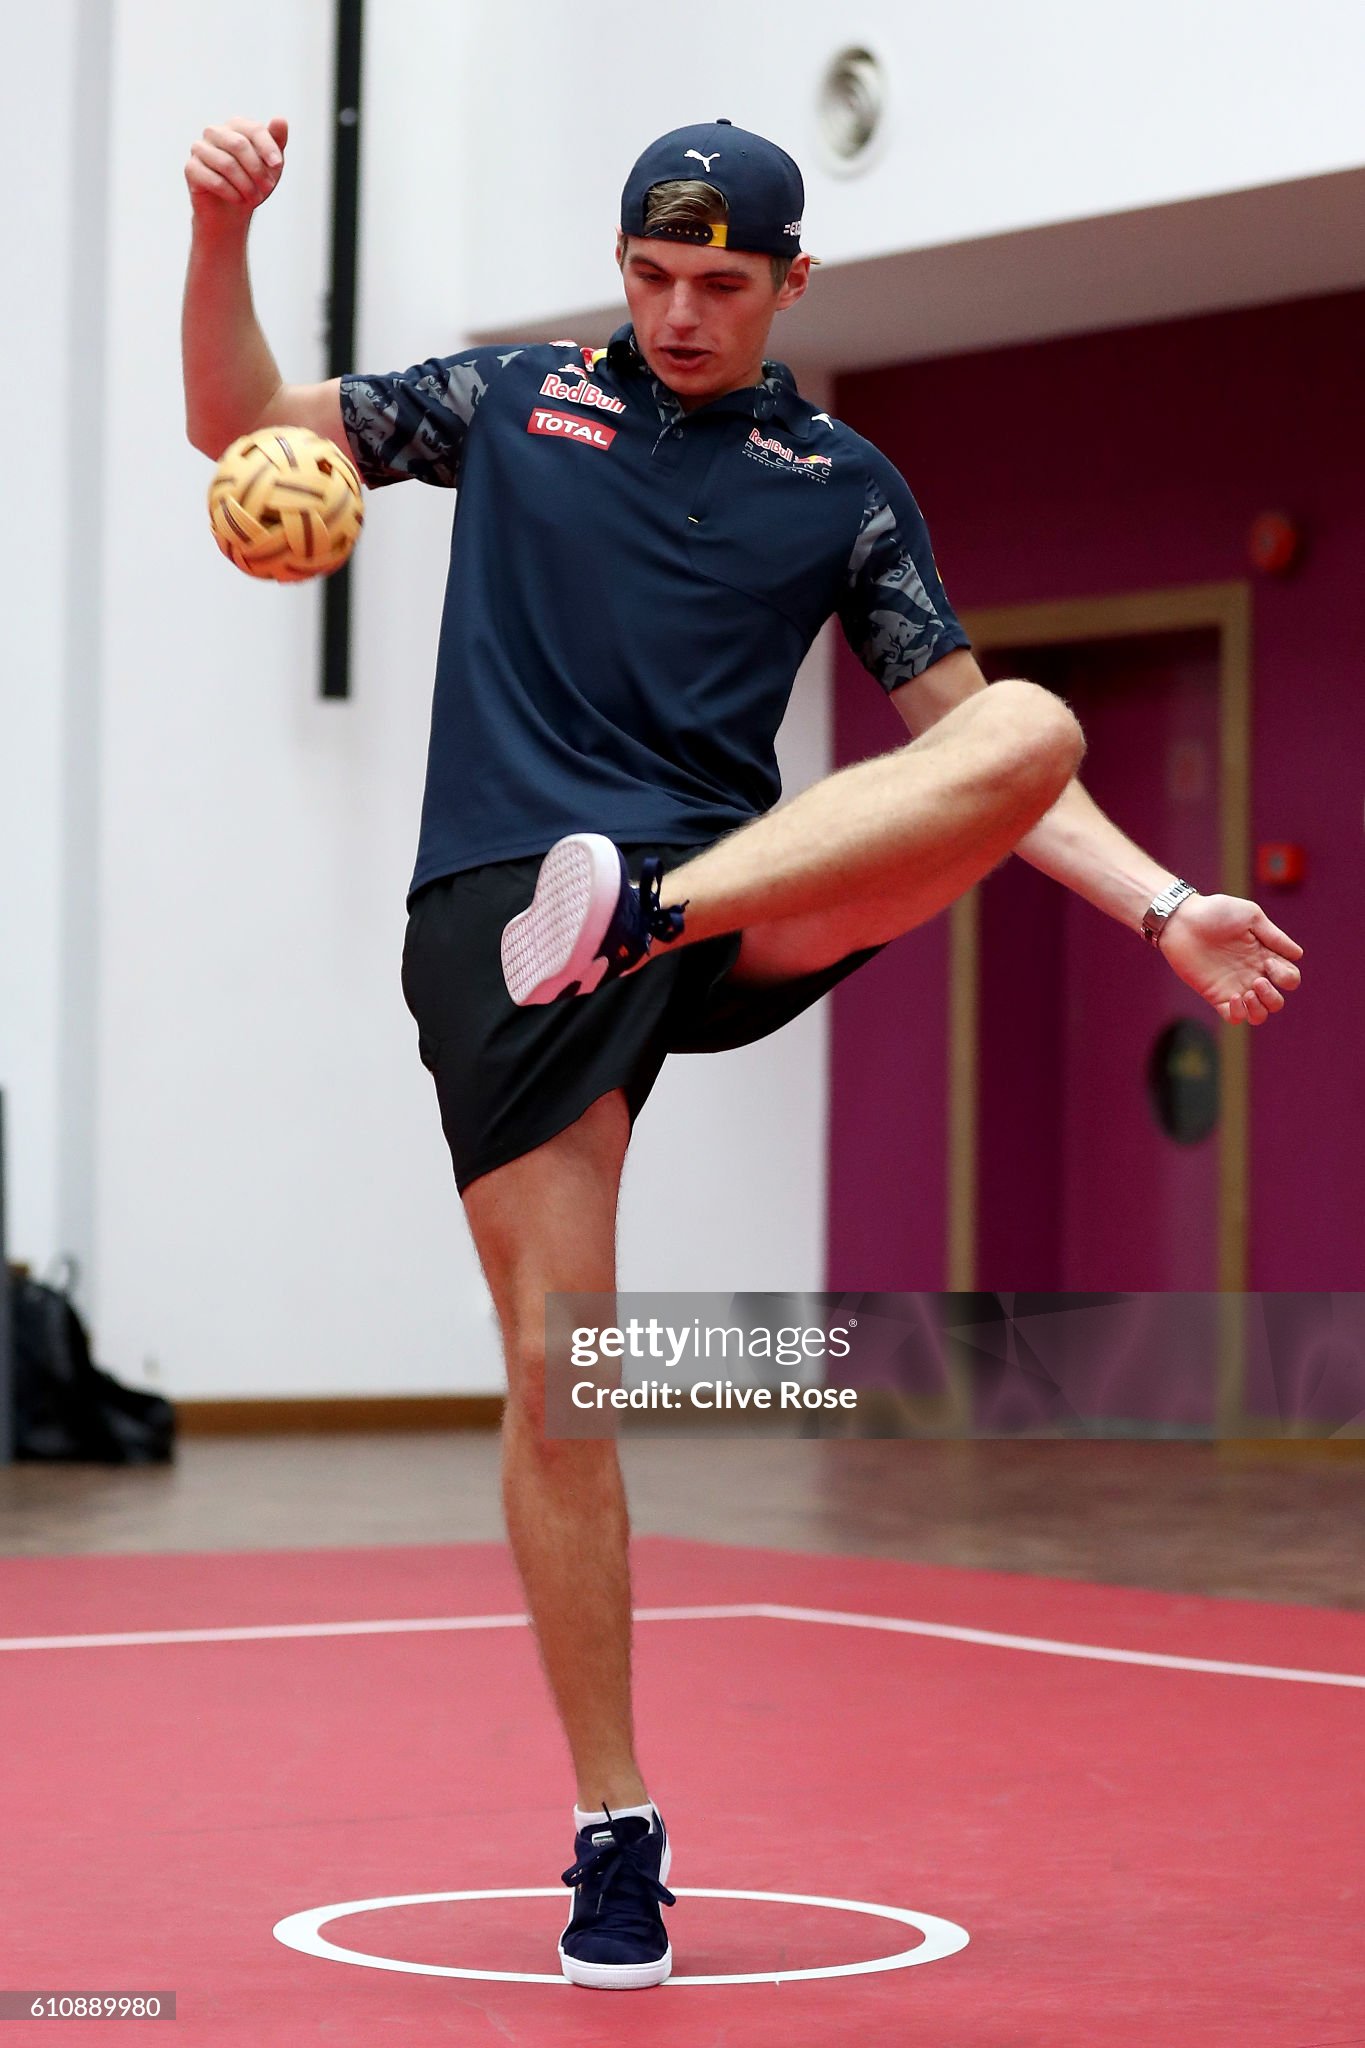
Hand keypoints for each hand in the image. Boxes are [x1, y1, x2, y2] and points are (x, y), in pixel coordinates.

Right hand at [185, 116, 287, 222]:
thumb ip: (277, 140)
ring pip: (227, 164)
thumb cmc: (253, 182)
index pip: (253, 129)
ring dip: (246, 185)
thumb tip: (280, 119)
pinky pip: (214, 180)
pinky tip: (239, 200)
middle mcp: (214, 132)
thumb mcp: (271, 164)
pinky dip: (231, 193)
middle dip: (257, 170)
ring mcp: (200, 149)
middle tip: (268, 188)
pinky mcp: (191, 168)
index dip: (267, 147)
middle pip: (239, 145)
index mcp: (235, 126)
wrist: (232, 211)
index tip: (277, 165)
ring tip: (255, 198)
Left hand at [1157, 891, 1302, 1024]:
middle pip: (1276, 1002)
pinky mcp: (1215, 995)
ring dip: (1260, 1009)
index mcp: (1264, 956)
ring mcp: (1234, 986)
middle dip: (1273, 997)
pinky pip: (1234, 1018)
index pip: (1288, 979)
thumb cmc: (1216, 912)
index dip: (1286, 977)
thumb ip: (1274, 936)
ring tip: (1248, 992)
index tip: (1268, 962)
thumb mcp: (1251, 917)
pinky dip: (1240, 1013)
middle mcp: (1252, 974)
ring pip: (1259, 1015)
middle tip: (1257, 980)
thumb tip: (1298, 955)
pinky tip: (1233, 996)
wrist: (1182, 919)